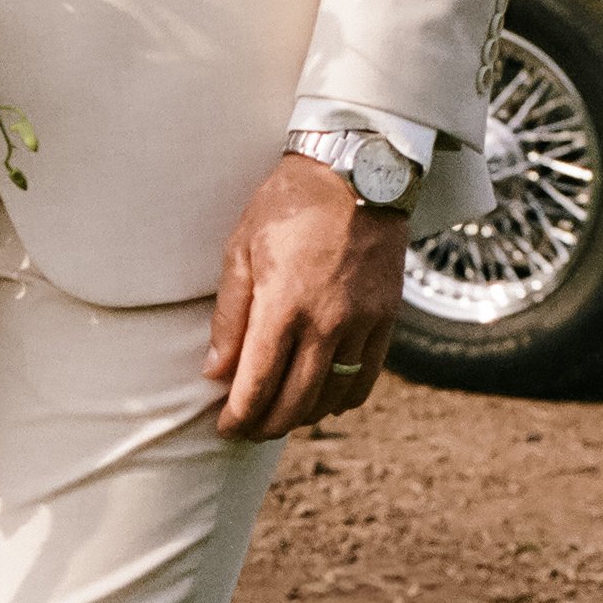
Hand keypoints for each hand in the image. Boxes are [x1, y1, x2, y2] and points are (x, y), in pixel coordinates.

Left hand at [206, 153, 408, 439]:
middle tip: (248, 430)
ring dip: (303, 416)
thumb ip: (229, 317)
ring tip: (280, 415)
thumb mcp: (241, 251)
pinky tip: (323, 398)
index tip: (225, 427)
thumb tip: (215, 372)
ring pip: (332, 395)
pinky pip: (366, 377)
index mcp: (283, 305)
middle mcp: (326, 322)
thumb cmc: (287, 206)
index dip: (239, 416)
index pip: (257, 384)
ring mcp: (361, 323)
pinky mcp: (386, 318)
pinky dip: (342, 398)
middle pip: (295, 401)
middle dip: (266, 426)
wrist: (356, 172)